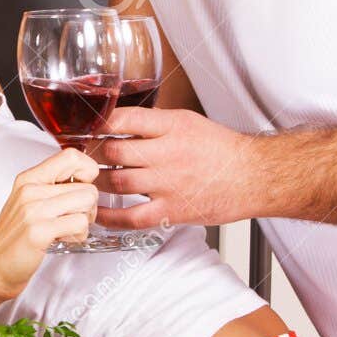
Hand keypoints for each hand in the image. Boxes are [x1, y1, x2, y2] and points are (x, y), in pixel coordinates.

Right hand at [0, 147, 99, 302]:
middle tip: (73, 219)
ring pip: (87, 202)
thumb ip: (51, 187)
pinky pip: (80, 224)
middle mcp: (30, 190)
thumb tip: (85, 179)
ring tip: (66, 230)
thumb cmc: (12, 239)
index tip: (82, 188)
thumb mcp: (27, 203)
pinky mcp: (39, 231)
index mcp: (28, 179)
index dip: (88, 171)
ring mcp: (34, 210)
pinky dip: (78, 236)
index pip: (72, 156)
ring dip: (84, 221)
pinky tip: (62, 240)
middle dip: (88, 207)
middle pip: (87, 186)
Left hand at [89, 107, 258, 228]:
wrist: (253, 177)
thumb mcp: (189, 122)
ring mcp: (168, 184)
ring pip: (117, 182)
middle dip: (93, 154)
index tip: (88, 129)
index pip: (123, 119)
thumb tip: (121, 122)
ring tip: (89, 181)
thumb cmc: (223, 150)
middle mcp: (168, 153)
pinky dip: (109, 217)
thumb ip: (156, 123)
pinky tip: (98, 213)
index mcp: (172, 126)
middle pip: (114, 152)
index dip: (99, 124)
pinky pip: (131, 216)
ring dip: (97, 182)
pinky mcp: (171, 211)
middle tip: (84, 157)